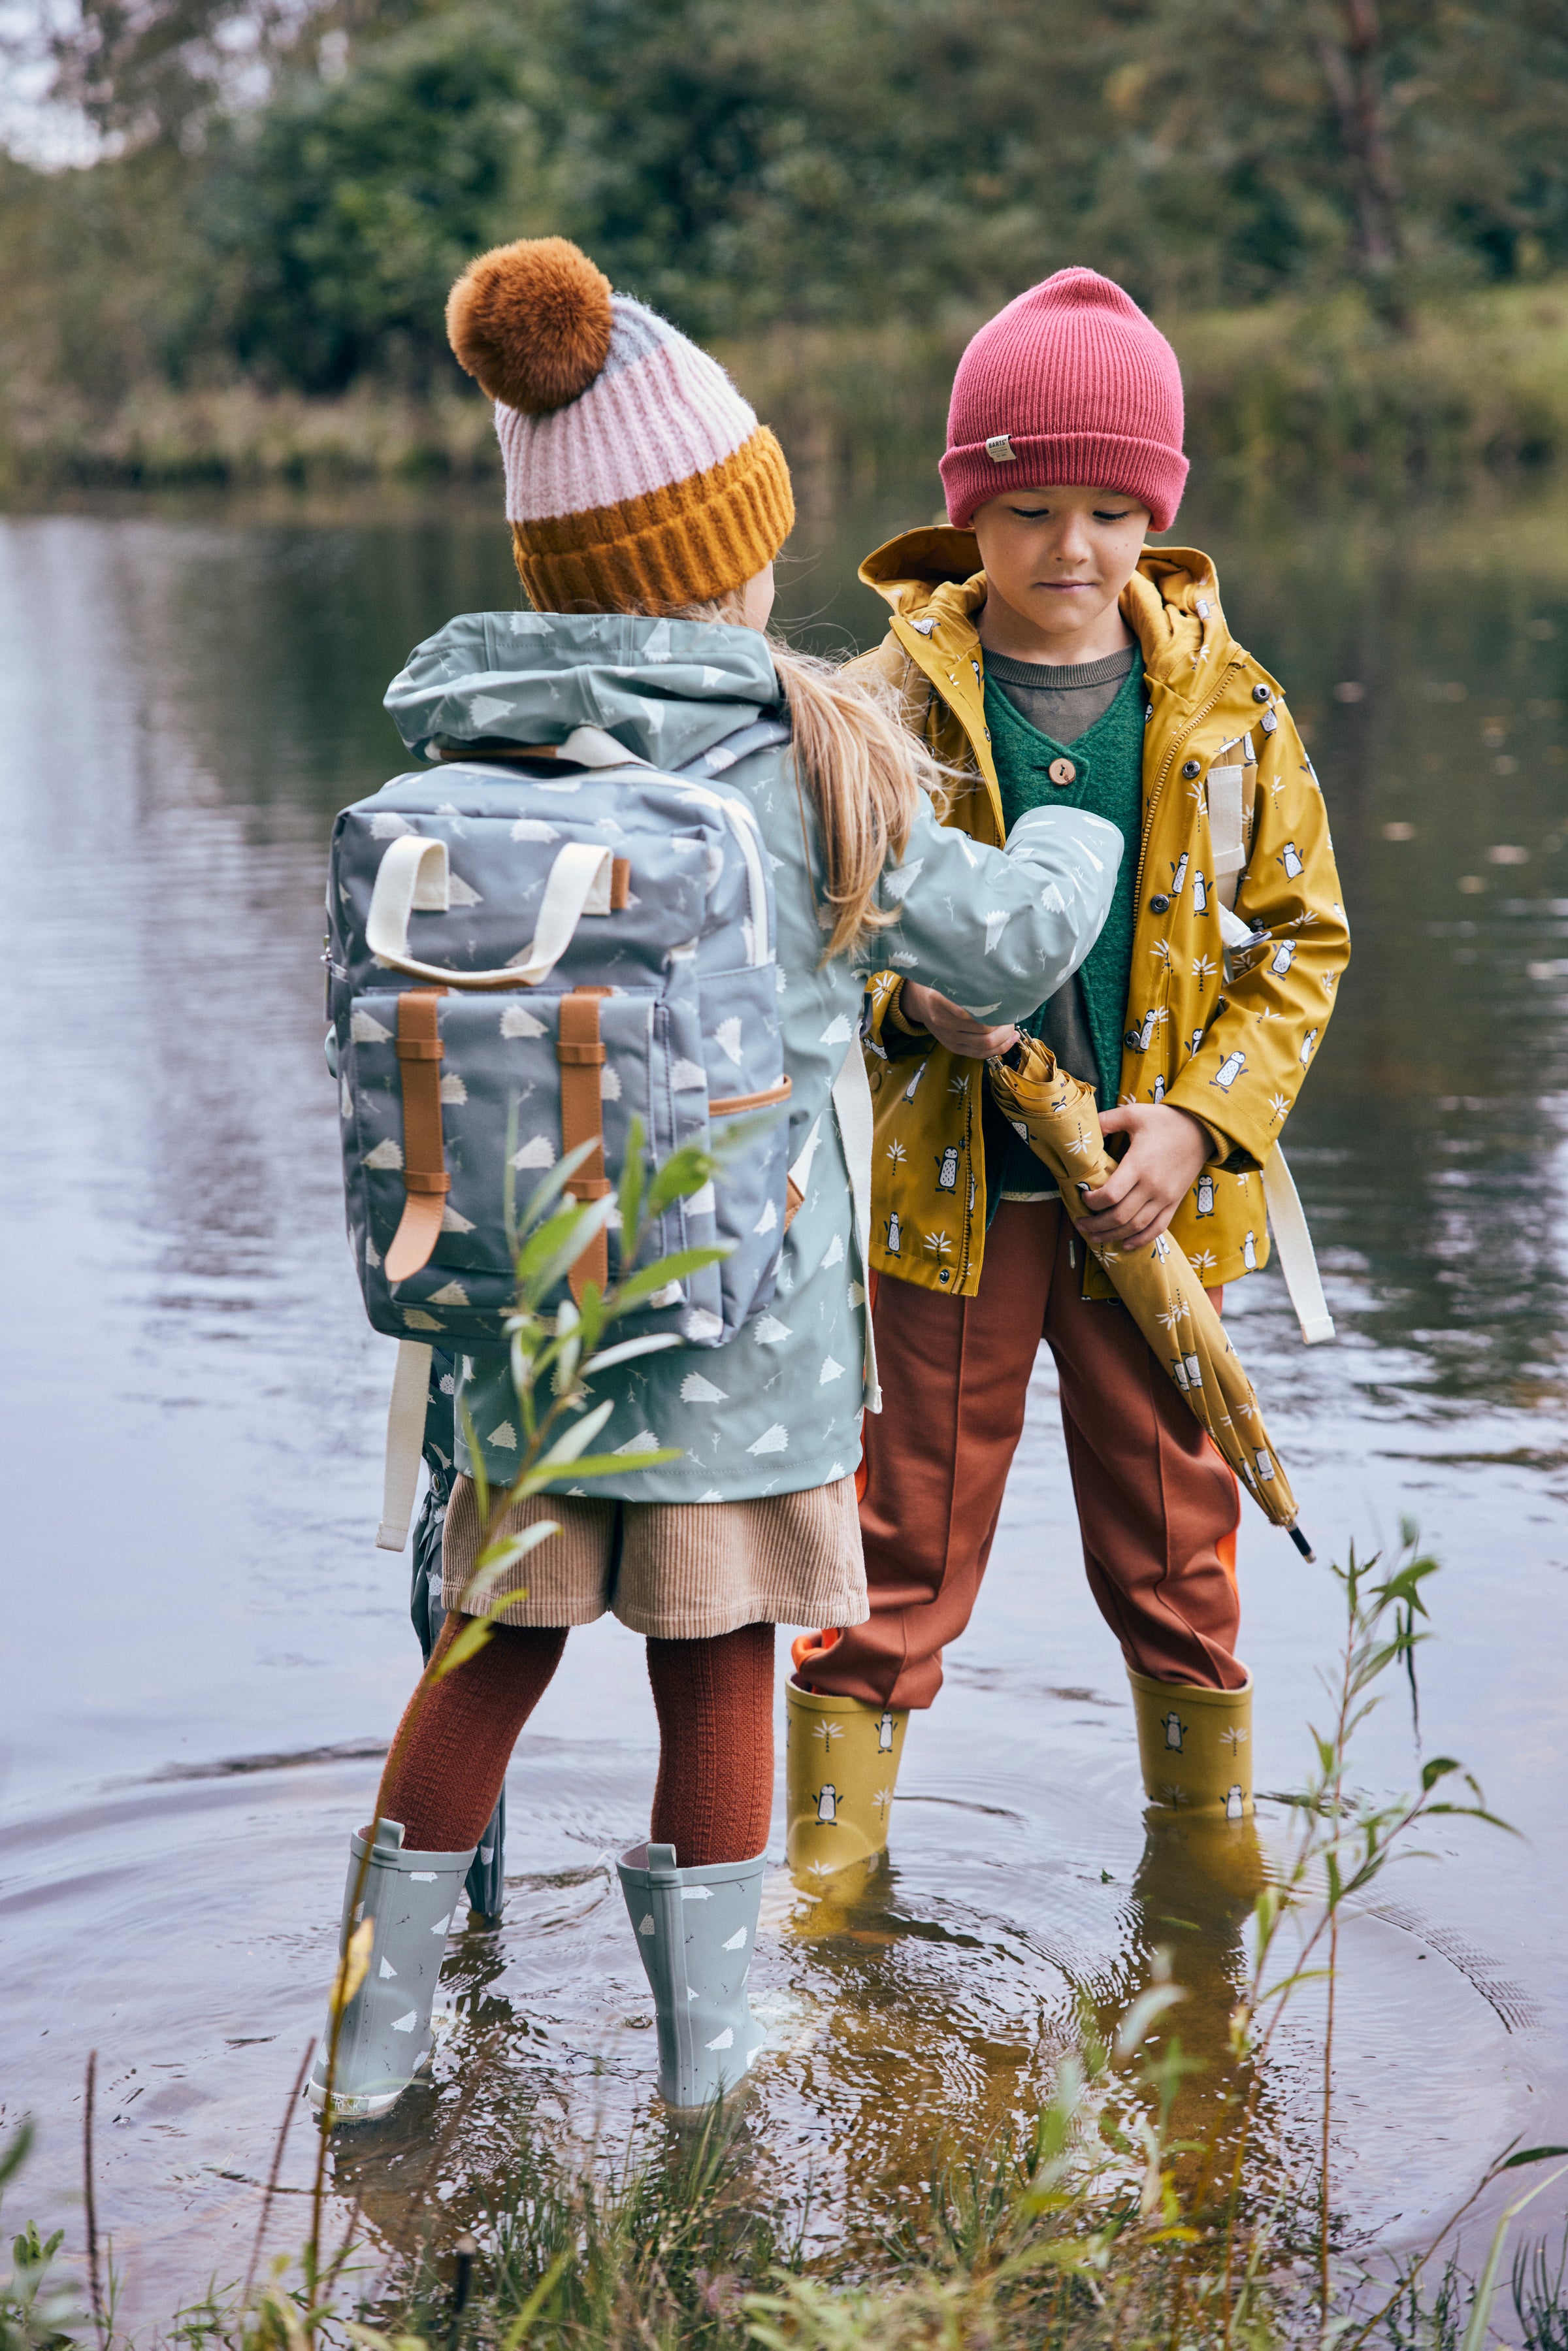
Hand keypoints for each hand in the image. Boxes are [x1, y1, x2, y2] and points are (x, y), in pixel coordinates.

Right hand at [899, 981, 1018, 1058]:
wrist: (919, 1003)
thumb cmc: (940, 986)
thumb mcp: (947, 978)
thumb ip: (966, 981)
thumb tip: (997, 979)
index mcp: (939, 1001)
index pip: (972, 1011)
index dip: (995, 1010)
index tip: (1006, 1002)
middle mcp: (943, 1022)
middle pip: (982, 1030)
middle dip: (1004, 1025)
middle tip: (1012, 1015)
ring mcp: (948, 1037)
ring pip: (984, 1045)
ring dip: (1004, 1038)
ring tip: (1013, 1028)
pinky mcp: (953, 1047)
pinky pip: (980, 1054)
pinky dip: (999, 1049)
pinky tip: (1010, 1040)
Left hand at [1076, 1103, 1210, 1251]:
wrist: (1202, 1129)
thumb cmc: (1165, 1120)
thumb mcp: (1134, 1114)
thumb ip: (1107, 1121)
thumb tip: (1085, 1129)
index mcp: (1139, 1165)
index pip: (1110, 1195)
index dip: (1092, 1201)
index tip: (1083, 1197)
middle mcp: (1152, 1186)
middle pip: (1119, 1216)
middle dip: (1096, 1225)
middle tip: (1080, 1224)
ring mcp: (1165, 1198)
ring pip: (1136, 1227)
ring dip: (1113, 1235)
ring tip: (1095, 1237)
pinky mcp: (1175, 1203)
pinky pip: (1158, 1228)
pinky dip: (1140, 1240)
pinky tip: (1126, 1244)